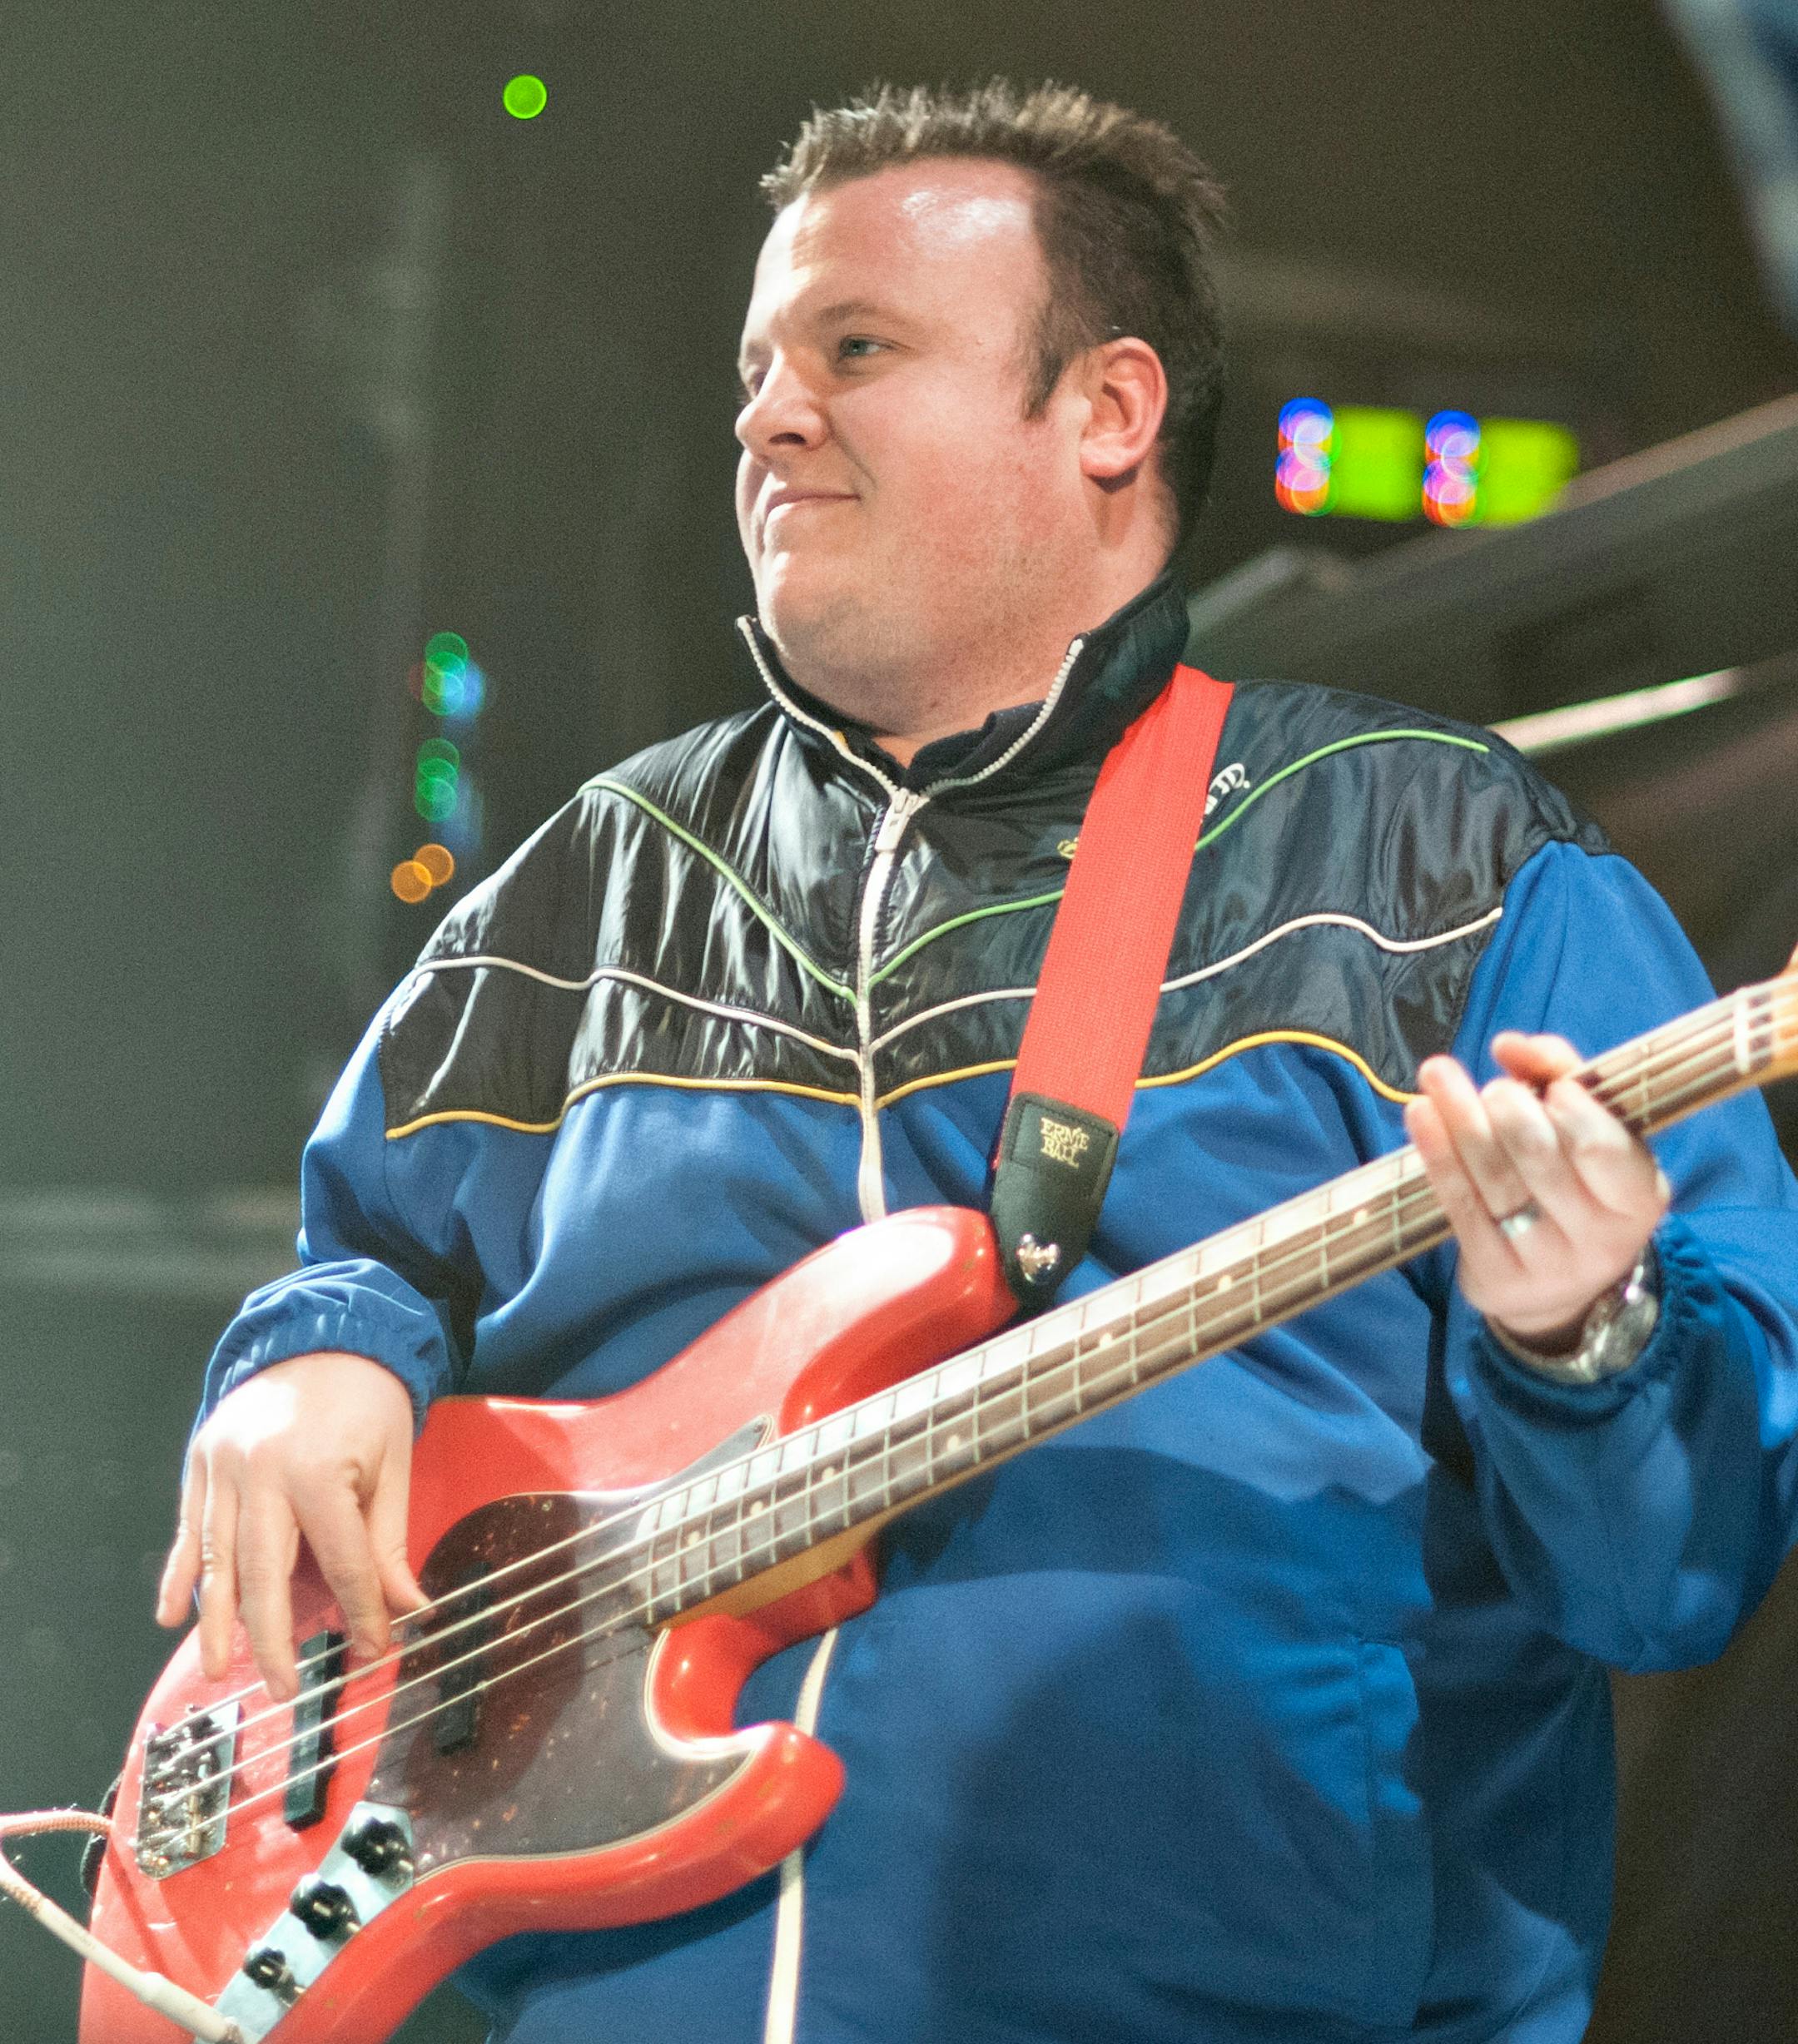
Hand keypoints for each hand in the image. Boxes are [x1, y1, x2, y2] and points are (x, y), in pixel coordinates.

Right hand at [155, 1351, 426, 1700]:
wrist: (325, 1332)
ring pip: (216, 1559)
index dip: (360, 1612)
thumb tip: (407, 1608)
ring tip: (217, 1670)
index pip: (340, 1563)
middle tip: (280, 1689)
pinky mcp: (200, 1461)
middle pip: (264, 1574)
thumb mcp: (393, 1464)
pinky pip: (187, 1528)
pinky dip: (179, 1575)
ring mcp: (222, 1467)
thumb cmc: (368, 1398)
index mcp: (316, 1472)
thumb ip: (389, 1541)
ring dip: (216, 1620)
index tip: (374, 1650)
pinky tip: (168, 1616)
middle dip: (272, 1638)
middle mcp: (259, 1473)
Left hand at [1403, 1031, 1669, 1352]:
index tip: (1554, 1088)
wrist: (1561, 1286)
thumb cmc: (1578, 1181)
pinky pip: (1460, 1205)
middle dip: (1509, 1109)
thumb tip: (1510, 1045)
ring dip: (1460, 1118)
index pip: (1604, 1149)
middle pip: (1539, 1157)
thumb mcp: (1593, 1131)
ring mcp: (1546, 1263)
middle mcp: (1599, 1238)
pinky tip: (1420, 1113)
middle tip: (1494, 1090)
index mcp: (1638, 1198)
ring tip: (1437, 1074)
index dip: (1576, 1113)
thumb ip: (1560, 1075)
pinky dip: (1437, 1153)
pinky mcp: (1497, 1276)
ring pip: (1494, 1179)